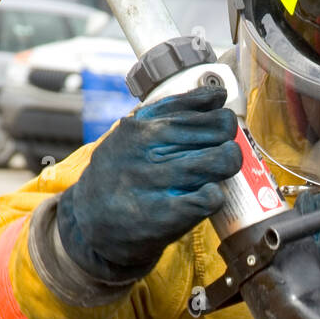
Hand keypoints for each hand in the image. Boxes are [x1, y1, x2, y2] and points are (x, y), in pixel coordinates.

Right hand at [56, 85, 242, 284]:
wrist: (89, 223)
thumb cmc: (121, 175)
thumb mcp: (134, 133)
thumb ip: (173, 112)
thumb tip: (218, 95)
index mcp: (142, 124)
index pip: (204, 109)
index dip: (221, 121)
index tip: (219, 133)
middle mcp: (147, 148)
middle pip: (220, 131)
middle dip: (229, 142)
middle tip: (223, 154)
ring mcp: (155, 181)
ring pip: (220, 160)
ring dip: (228, 166)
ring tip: (217, 174)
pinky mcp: (163, 215)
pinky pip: (210, 198)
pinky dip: (216, 196)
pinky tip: (207, 196)